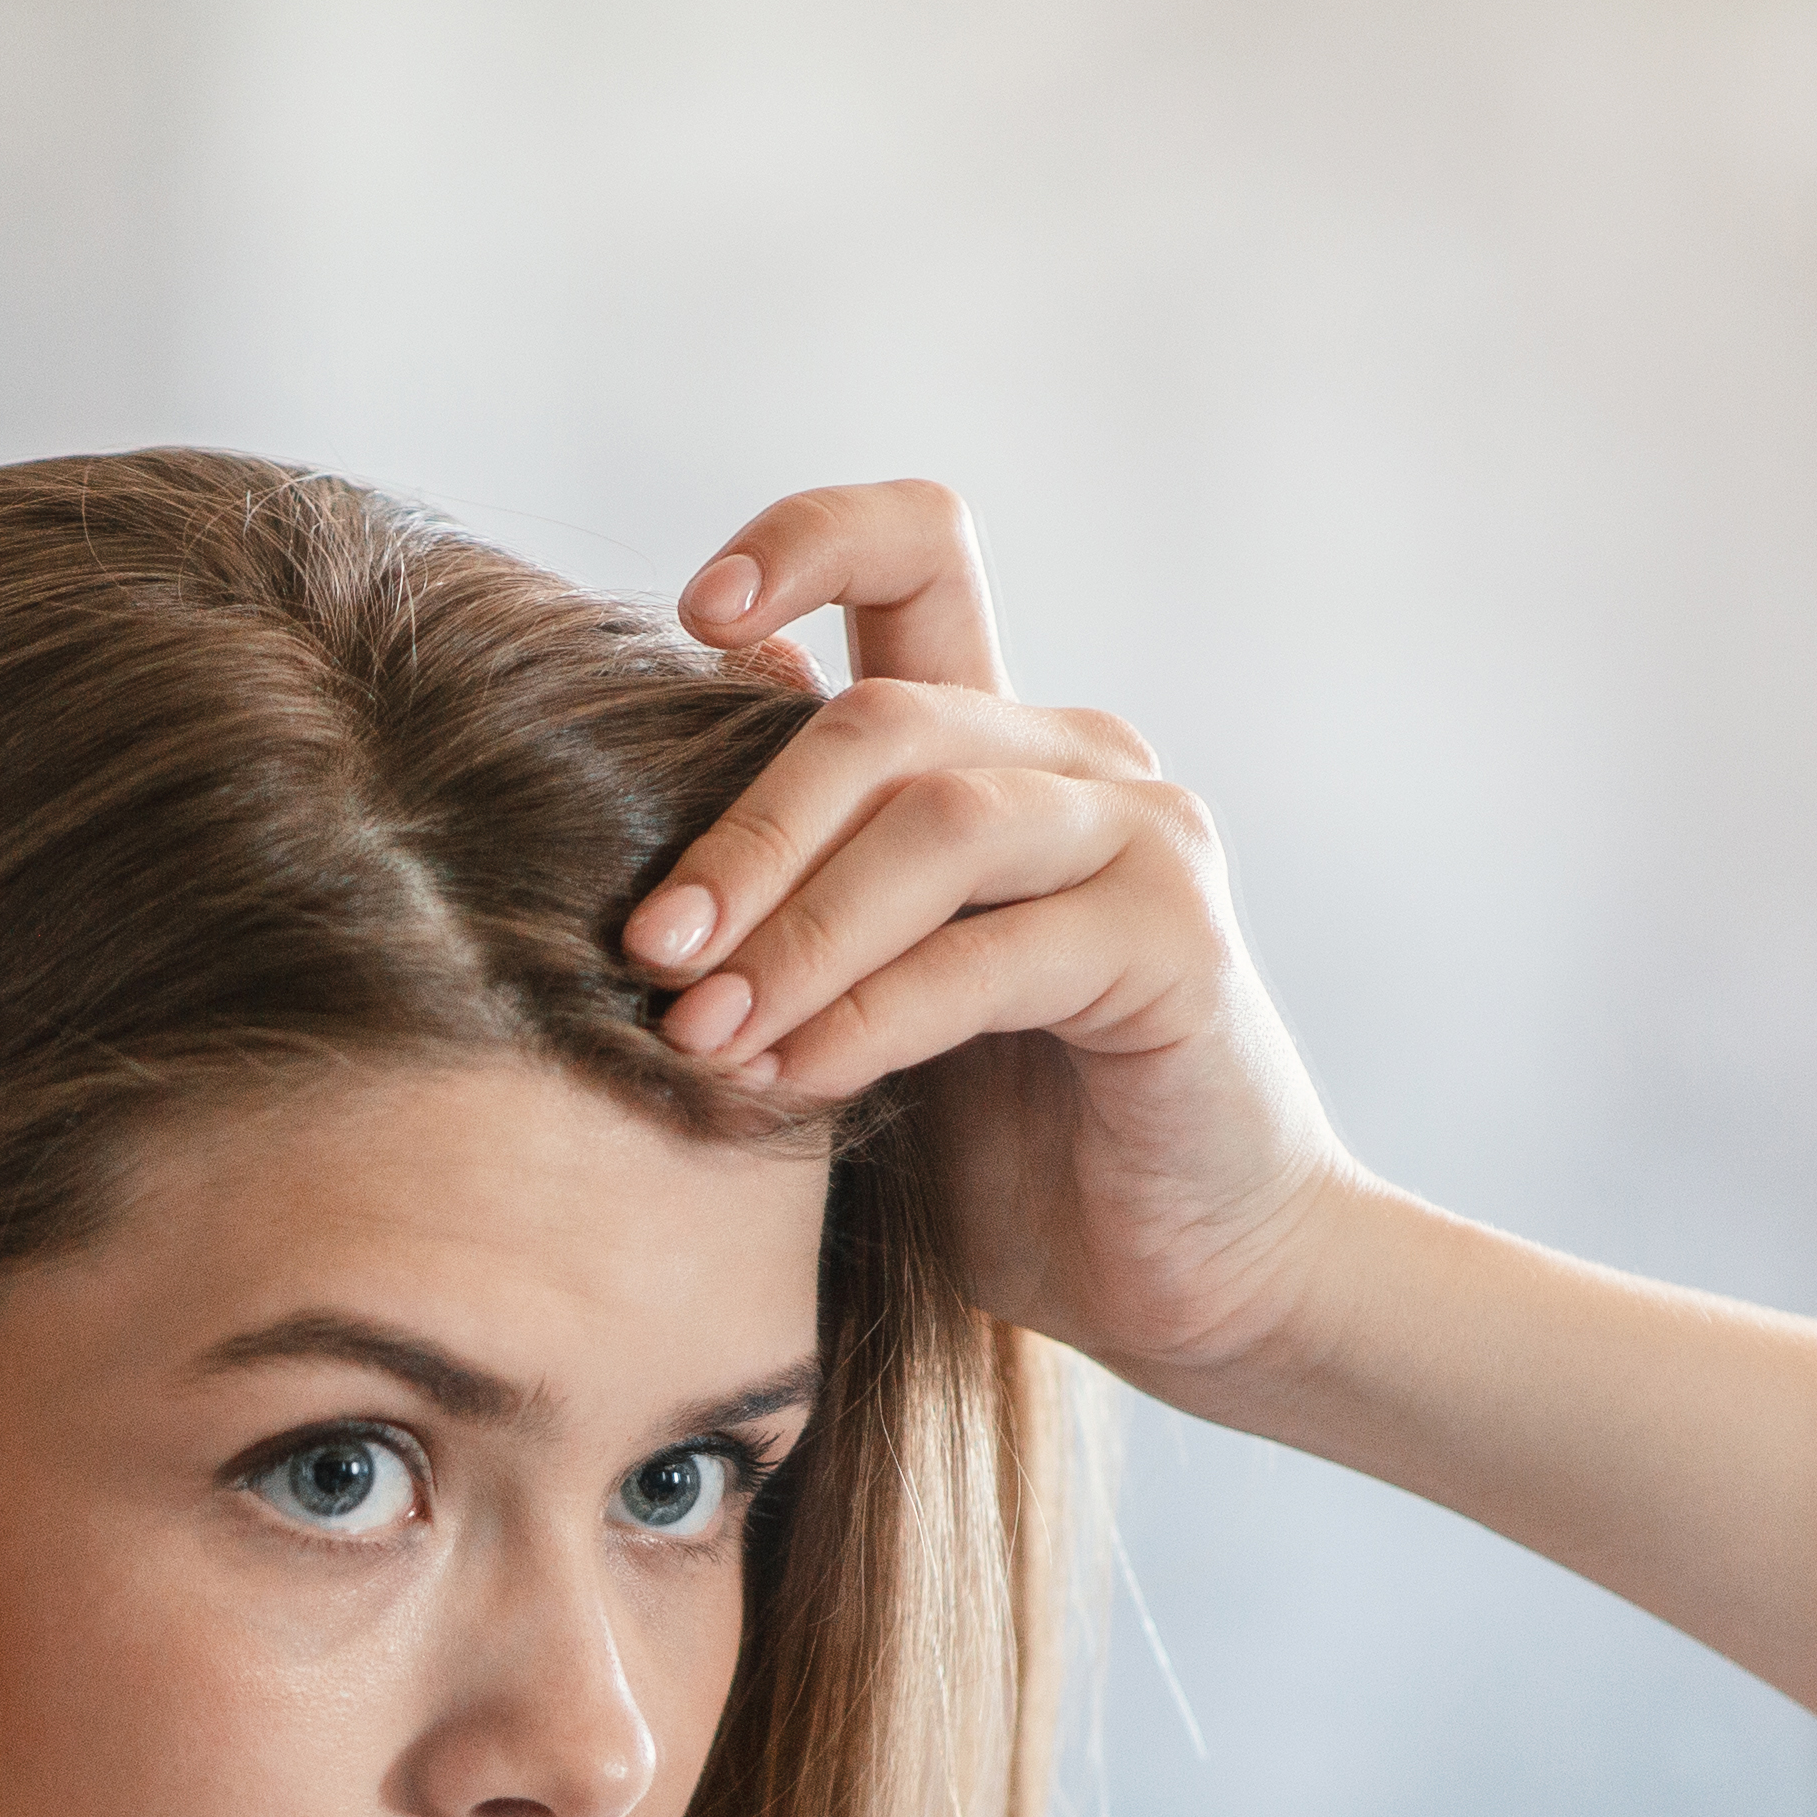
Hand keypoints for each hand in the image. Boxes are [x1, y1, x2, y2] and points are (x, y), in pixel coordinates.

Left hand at [632, 480, 1366, 1387]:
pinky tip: (797, 1081)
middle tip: (647, 954)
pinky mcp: (1176, 944)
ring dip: (796, 934)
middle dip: (742, 835)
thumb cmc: (1007, 1143)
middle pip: (881, 717)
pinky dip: (873, 1016)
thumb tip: (629, 810)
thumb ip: (790, 897)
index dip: (808, 543)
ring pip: (936, 822)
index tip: (691, 613)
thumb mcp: (859, 1000)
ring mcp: (1143, 840)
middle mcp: (1078, 760)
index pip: (918, 550)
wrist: (1187, 1274)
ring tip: (705, 1038)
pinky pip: (991, 954)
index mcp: (994, 742)